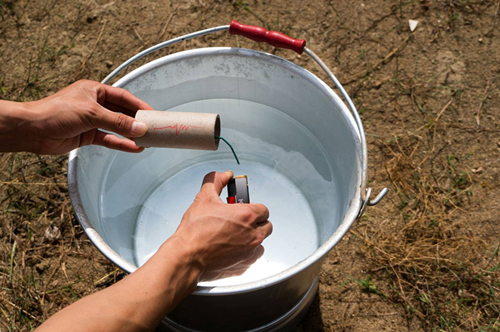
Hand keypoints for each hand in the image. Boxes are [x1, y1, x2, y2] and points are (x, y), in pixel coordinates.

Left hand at [21, 80, 152, 153]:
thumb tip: (140, 128)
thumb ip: (117, 122)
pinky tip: (133, 148)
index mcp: (94, 90)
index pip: (123, 97)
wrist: (33, 130)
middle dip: (137, 122)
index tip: (153, 114)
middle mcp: (94, 105)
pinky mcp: (87, 136)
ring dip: (130, 135)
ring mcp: (91, 121)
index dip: (139, 105)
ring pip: (116, 128)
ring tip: (147, 141)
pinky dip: (121, 144)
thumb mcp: (92, 114)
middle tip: (153, 128)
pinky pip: (109, 140)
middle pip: (121, 113)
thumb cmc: (57, 112)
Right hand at [168, 171, 272, 280]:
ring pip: (261, 242)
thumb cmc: (195, 231)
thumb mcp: (204, 198)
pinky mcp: (244, 266)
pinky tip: (230, 249)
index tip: (243, 210)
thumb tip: (224, 175)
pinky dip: (245, 253)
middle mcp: (253, 235)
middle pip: (267, 226)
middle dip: (256, 223)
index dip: (253, 208)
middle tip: (240, 222)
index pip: (264, 209)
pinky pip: (252, 257)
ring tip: (234, 236)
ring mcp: (250, 252)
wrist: (186, 257)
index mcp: (247, 216)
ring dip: (252, 238)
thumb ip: (216, 181)